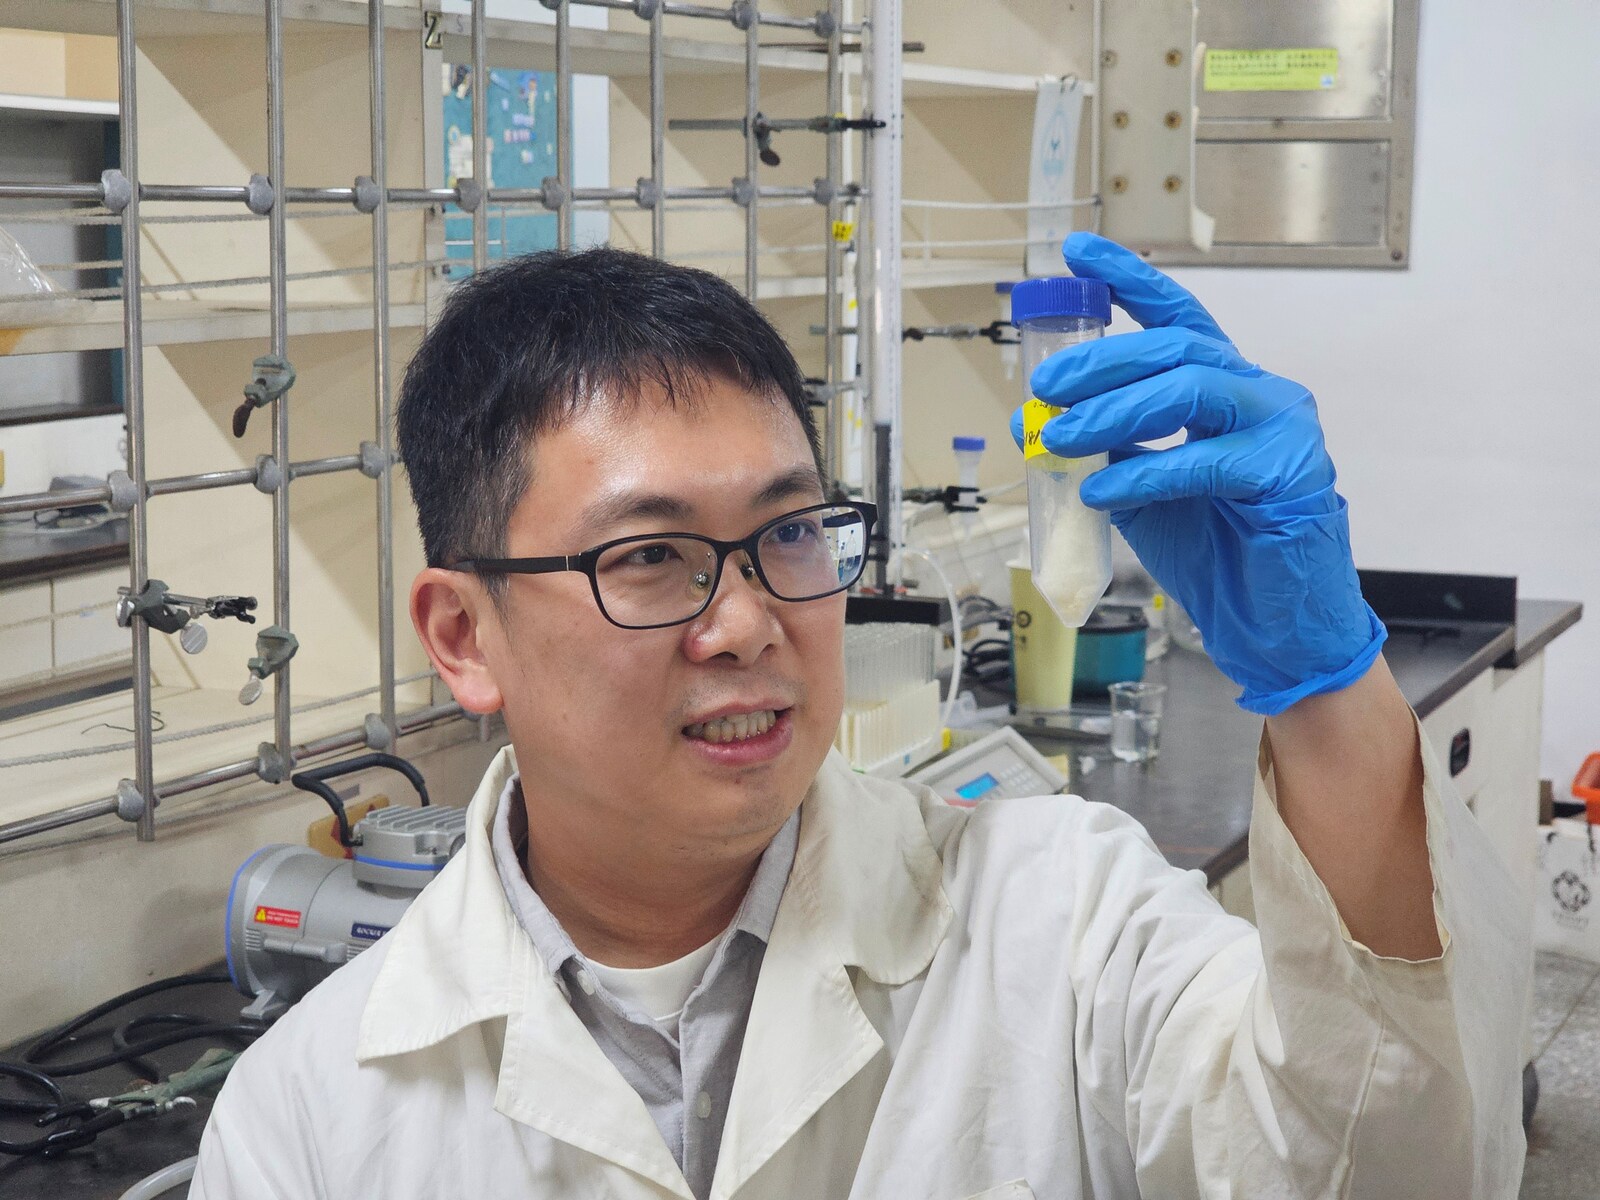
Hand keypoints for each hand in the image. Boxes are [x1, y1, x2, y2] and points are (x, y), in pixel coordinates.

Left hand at [1010, 233, 1385, 715]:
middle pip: (1176, 347)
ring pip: (1192, 387)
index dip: (1128, 279)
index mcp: (1226, 389)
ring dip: (1114, 410)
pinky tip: (1101, 488)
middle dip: (1101, 361)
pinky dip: (1144, 471)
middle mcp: (1259, 395)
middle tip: (1046, 386)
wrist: (1273, 626)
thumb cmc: (1215, 554)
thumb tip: (1031, 420)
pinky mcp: (1289, 476)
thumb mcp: (1138, 491)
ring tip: (1062, 437)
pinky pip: (1206, 460)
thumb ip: (1098, 451)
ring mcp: (1283, 430)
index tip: (1075, 253)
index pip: (1178, 317)